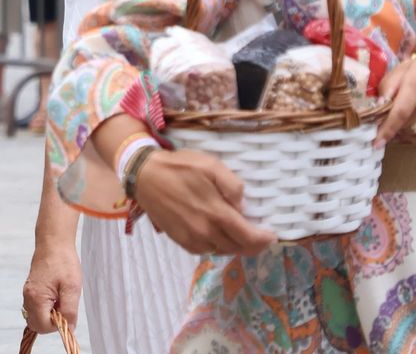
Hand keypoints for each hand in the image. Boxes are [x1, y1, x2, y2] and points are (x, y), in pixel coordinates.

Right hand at [22, 244, 80, 333]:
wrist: (53, 243)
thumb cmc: (63, 262)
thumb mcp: (72, 288)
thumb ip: (69, 311)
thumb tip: (68, 329)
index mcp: (37, 298)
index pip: (43, 326)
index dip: (57, 326)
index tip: (67, 313)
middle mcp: (28, 297)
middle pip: (36, 324)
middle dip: (51, 322)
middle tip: (63, 307)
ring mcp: (27, 293)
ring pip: (35, 317)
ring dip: (49, 315)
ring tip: (60, 299)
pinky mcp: (30, 289)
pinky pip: (35, 308)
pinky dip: (45, 308)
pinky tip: (56, 296)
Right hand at [132, 149, 274, 255]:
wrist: (144, 175)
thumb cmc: (179, 167)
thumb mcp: (211, 165)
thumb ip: (232, 185)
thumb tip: (242, 206)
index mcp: (216, 213)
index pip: (249, 237)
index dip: (264, 240)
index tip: (272, 236)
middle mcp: (205, 231)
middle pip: (237, 248)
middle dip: (252, 245)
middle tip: (259, 238)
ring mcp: (191, 238)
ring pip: (222, 251)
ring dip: (234, 246)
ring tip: (239, 235)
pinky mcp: (180, 240)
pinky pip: (205, 250)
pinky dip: (216, 246)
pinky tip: (216, 235)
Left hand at [376, 50, 415, 145]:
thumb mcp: (408, 66)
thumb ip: (390, 83)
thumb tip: (378, 103)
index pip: (400, 112)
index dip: (386, 129)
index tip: (376, 142)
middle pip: (404, 123)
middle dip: (391, 123)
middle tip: (385, 117)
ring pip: (415, 131)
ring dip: (405, 127)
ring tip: (405, 115)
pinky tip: (412, 130)